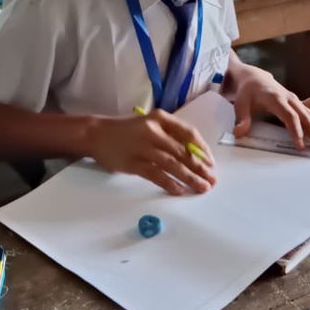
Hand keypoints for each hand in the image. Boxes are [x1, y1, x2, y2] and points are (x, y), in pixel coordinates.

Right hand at [87, 112, 215, 194]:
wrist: (97, 134)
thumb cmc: (128, 131)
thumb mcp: (150, 125)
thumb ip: (169, 136)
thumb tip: (195, 156)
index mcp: (160, 118)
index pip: (189, 134)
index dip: (202, 150)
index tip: (210, 163)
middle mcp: (153, 131)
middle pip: (183, 151)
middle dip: (200, 167)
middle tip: (212, 180)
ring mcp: (143, 147)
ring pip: (172, 164)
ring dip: (189, 178)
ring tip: (201, 188)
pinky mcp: (133, 163)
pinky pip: (156, 175)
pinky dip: (169, 183)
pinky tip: (179, 190)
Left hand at [230, 65, 309, 150]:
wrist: (255, 78)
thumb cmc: (247, 92)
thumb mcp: (240, 103)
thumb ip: (241, 119)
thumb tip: (239, 134)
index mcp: (275, 98)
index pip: (288, 115)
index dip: (295, 130)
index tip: (299, 145)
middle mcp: (289, 98)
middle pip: (304, 116)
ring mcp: (296, 100)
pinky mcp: (299, 102)